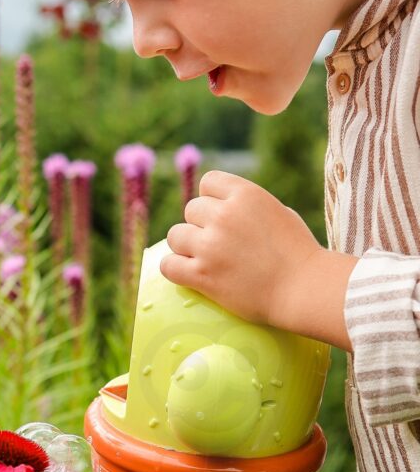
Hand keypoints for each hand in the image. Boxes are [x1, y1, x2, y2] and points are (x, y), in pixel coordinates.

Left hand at [161, 170, 321, 327]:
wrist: (305, 289)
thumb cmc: (299, 253)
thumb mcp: (278, 212)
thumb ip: (248, 205)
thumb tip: (222, 203)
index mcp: (246, 194)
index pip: (208, 182)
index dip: (213, 199)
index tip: (222, 215)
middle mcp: (224, 215)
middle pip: (191, 210)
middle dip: (202, 225)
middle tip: (219, 243)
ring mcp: (210, 245)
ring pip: (175, 235)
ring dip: (186, 246)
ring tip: (204, 259)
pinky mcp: (201, 274)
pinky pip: (168, 265)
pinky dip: (174, 269)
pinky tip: (188, 273)